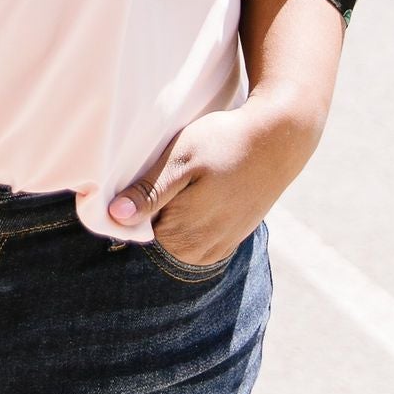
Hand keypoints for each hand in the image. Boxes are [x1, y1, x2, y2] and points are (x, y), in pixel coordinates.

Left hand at [107, 93, 322, 269]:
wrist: (278, 139)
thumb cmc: (225, 144)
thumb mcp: (180, 160)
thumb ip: (149, 193)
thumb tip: (115, 217)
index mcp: (181, 239)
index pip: (134, 234)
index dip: (127, 206)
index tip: (134, 179)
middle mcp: (199, 253)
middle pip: (156, 237)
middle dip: (149, 211)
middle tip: (161, 174)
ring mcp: (218, 247)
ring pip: (176, 235)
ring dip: (171, 212)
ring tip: (183, 180)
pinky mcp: (232, 237)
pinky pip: (197, 234)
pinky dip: (192, 216)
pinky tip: (199, 190)